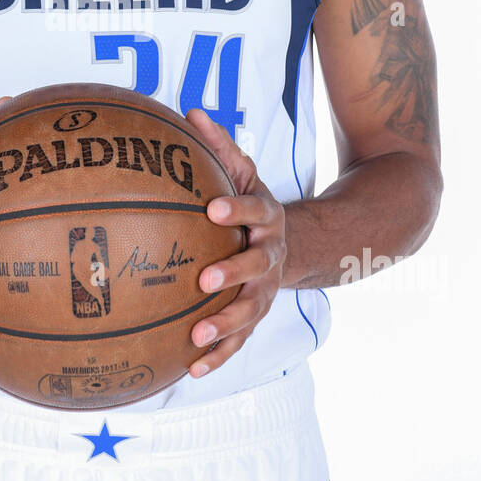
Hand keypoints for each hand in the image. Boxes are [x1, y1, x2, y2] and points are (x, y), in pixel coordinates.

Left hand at [183, 108, 286, 377]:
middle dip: (233, 273)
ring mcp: (266, 290)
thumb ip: (219, 146)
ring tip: (197, 335)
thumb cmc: (249, 205)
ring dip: (225, 325)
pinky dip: (218, 355)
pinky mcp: (256, 316)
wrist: (290, 244)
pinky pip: (239, 340)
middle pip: (257, 266)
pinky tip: (191, 368)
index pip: (253, 210)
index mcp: (267, 217)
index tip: (212, 208)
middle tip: (204, 279)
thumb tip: (190, 112)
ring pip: (250, 310)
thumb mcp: (242, 173)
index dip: (236, 209)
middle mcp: (271, 255)